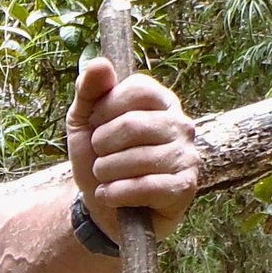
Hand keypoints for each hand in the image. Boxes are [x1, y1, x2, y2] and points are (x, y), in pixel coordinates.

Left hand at [66, 58, 201, 237]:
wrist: (103, 208)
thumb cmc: (99, 158)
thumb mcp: (84, 122)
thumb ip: (88, 91)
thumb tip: (100, 63)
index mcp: (161, 101)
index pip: (137, 88)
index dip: (105, 109)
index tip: (95, 126)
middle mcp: (181, 124)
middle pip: (132, 124)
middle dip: (101, 145)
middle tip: (99, 157)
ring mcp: (187, 155)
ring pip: (136, 159)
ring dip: (105, 172)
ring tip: (105, 178)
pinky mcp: (185, 187)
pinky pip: (144, 187)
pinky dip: (115, 193)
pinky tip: (109, 195)